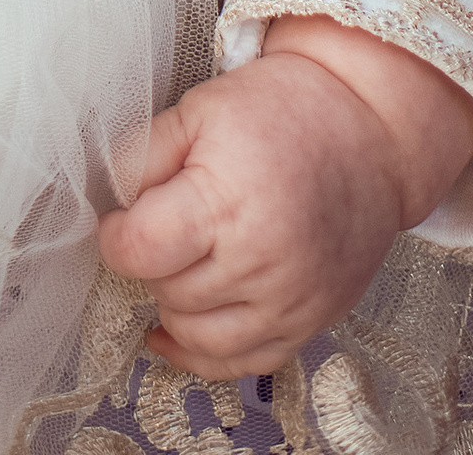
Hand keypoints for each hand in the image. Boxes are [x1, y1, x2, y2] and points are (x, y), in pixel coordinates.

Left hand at [97, 21, 472, 376]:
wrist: (366, 134)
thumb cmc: (278, 113)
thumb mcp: (199, 109)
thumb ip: (143, 155)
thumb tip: (106, 199)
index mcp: (226, 201)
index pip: (141, 250)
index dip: (115, 237)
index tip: (117, 221)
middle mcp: (260, 261)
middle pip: (168, 291)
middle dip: (150, 263)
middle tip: (159, 228)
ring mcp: (290, 301)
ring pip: (200, 337)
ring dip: (175, 306)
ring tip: (178, 266)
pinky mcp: (310, 323)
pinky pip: (245, 363)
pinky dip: (205, 353)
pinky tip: (178, 329)